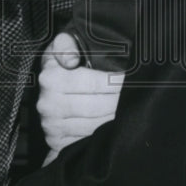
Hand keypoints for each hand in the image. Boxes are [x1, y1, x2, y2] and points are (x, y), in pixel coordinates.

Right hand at [36, 32, 123, 156]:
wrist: (47, 87)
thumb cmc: (61, 63)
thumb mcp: (62, 44)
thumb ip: (67, 44)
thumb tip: (71, 60)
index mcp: (51, 78)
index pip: (95, 83)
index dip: (117, 82)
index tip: (131, 79)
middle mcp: (48, 103)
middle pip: (97, 106)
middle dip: (120, 101)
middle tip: (138, 95)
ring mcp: (51, 125)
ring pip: (95, 126)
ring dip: (115, 118)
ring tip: (129, 109)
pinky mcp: (56, 141)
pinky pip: (87, 141)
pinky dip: (103, 134)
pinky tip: (113, 124)